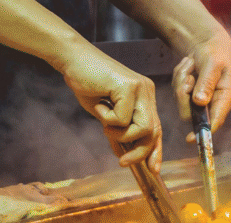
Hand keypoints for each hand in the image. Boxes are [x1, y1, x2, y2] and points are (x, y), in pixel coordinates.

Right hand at [59, 47, 163, 172]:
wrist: (74, 60)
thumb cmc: (87, 84)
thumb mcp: (104, 113)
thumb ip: (116, 130)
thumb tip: (122, 154)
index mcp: (145, 96)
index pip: (156, 127)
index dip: (155, 149)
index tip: (153, 168)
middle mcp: (147, 91)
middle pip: (154, 131)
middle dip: (140, 152)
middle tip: (122, 162)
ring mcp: (140, 88)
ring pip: (142, 128)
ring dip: (119, 134)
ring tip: (104, 122)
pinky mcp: (129, 87)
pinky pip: (122, 119)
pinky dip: (106, 118)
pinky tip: (99, 104)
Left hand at [172, 28, 230, 142]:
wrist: (207, 42)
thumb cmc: (216, 52)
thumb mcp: (213, 63)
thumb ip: (207, 82)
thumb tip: (200, 102)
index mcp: (226, 97)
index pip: (216, 120)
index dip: (204, 132)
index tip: (190, 139)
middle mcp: (213, 102)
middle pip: (191, 112)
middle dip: (184, 93)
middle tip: (188, 76)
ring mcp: (200, 99)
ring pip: (181, 101)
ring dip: (181, 80)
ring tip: (190, 65)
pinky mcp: (190, 94)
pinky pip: (177, 91)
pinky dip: (179, 77)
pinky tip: (188, 67)